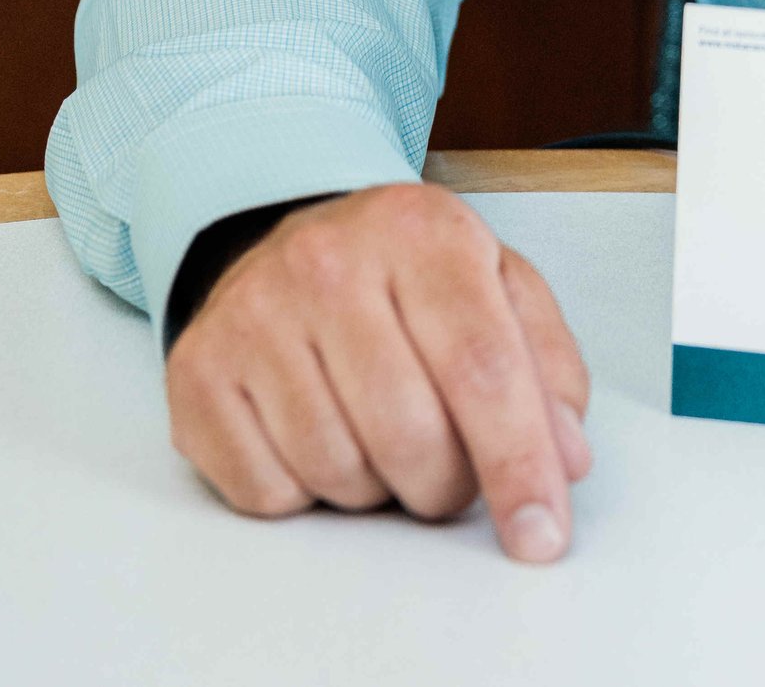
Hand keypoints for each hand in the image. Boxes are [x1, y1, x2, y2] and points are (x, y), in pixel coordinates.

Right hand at [165, 183, 593, 561]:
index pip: (483, 367)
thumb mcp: (497, 283)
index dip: (519, 461)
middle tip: (450, 467)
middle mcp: (330, 264)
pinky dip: (309, 492)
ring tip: (384, 434)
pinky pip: (269, 494)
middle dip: (448, 482)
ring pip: (340, 472)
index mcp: (424, 233)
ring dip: (379, 486)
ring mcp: (255, 317)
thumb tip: (565, 457)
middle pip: (412, 434)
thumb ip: (546, 364)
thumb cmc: (405, 272)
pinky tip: (322, 434)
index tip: (541, 532)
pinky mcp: (199, 374)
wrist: (291, 240)